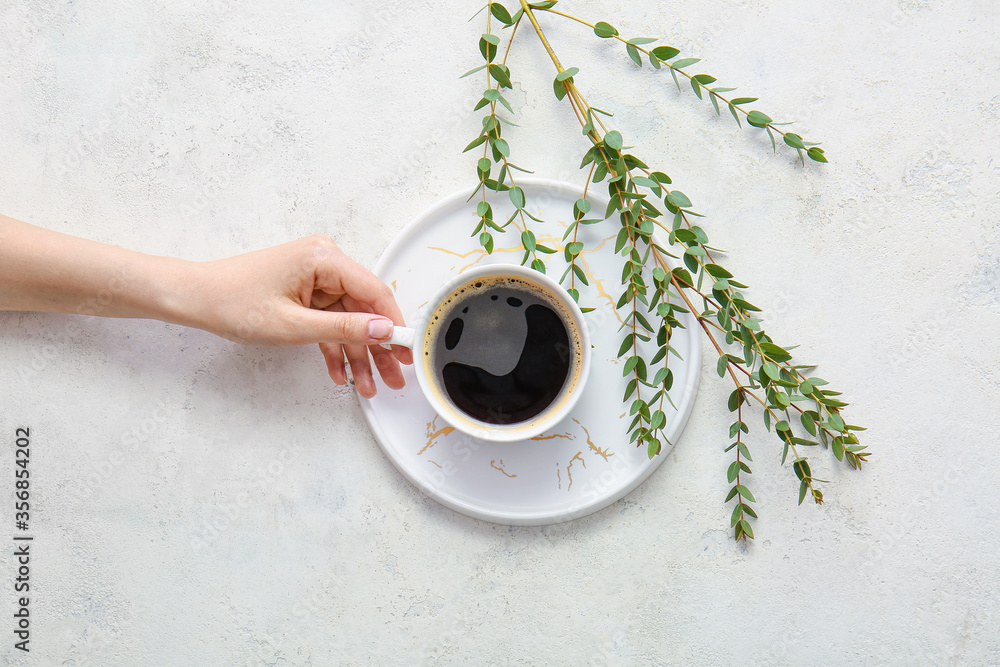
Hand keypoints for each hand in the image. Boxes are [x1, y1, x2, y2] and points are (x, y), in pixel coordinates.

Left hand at [184, 234, 411, 396]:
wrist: (197, 298)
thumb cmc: (233, 301)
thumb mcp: (294, 325)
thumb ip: (344, 329)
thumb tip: (383, 331)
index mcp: (324, 257)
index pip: (375, 291)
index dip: (394, 324)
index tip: (408, 349)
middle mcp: (324, 262)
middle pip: (365, 309)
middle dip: (378, 347)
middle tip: (395, 375)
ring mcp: (316, 278)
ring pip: (349, 321)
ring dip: (358, 354)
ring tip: (370, 385)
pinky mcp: (307, 291)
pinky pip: (330, 322)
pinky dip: (335, 347)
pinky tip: (342, 374)